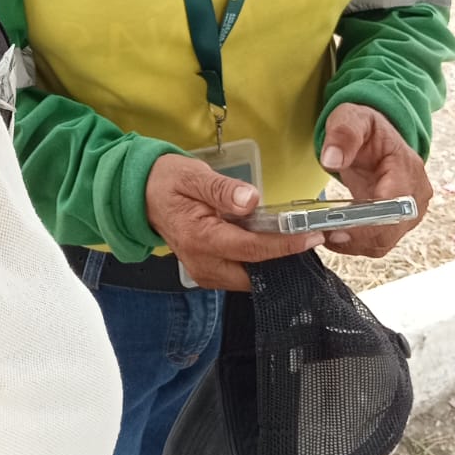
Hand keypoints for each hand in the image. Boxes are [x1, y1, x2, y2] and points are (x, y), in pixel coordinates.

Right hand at [145, 154, 323, 291]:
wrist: (142, 195)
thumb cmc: (168, 181)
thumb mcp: (193, 175)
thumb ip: (222, 189)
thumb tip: (250, 200)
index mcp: (200, 238)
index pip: (252, 248)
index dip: (285, 244)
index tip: (312, 235)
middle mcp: (202, 263)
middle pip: (254, 272)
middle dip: (284, 259)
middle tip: (310, 237)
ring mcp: (203, 273)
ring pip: (249, 279)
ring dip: (272, 262)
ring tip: (295, 238)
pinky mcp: (206, 274)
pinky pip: (240, 275)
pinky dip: (258, 263)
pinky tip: (271, 244)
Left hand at [319, 103, 432, 256]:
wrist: (377, 136)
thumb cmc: (366, 127)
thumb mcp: (351, 118)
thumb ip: (343, 134)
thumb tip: (332, 160)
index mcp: (407, 169)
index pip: (394, 207)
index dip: (368, 225)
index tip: (337, 230)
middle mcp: (415, 195)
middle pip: (390, 231)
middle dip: (356, 239)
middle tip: (321, 234)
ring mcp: (409, 211)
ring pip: (384, 242)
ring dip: (354, 244)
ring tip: (323, 233)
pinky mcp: (399, 221)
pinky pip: (379, 241)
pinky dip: (357, 243)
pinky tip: (334, 233)